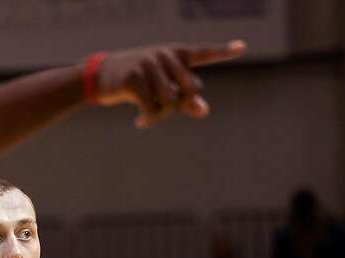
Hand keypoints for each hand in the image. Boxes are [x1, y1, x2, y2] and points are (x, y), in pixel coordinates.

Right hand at [89, 40, 246, 127]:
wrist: (102, 76)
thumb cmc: (138, 81)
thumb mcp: (162, 87)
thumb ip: (185, 99)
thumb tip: (204, 111)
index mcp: (176, 53)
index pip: (203, 52)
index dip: (223, 51)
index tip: (242, 47)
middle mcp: (165, 55)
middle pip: (189, 89)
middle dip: (180, 106)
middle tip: (164, 111)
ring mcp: (149, 64)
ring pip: (169, 101)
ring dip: (161, 115)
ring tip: (149, 117)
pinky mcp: (134, 78)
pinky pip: (150, 107)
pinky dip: (148, 119)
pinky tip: (140, 123)